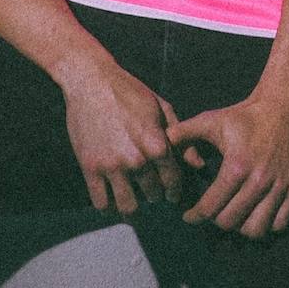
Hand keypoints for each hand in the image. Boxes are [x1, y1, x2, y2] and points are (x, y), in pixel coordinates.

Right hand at [62, 64, 185, 215]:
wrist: (91, 80)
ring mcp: (111, 165)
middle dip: (155, 195)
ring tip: (133, 200)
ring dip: (134, 206)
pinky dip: (109, 207)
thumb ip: (181, 138)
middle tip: (151, 192)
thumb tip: (198, 165)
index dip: (174, 191)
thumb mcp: (161, 107)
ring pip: (128, 206)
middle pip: (152, 194)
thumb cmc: (129, 91)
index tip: (171, 194)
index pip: (172, 180)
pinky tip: (113, 199)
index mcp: (156, 143)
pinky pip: (101, 203)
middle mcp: (136, 159)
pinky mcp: (90, 167)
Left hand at [167, 99, 288, 238]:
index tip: (188, 217)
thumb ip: (184, 132)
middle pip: (231, 222)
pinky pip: (280, 223)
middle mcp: (259, 180)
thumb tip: (161, 142)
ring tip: (232, 217)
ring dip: (240, 228)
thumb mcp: (212, 120)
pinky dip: (266, 226)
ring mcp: (279, 186)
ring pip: (256, 229)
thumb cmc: (244, 116)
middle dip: (215, 222)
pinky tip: (255, 216)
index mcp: (236, 166)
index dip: (195, 216)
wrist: (283, 108)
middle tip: (210, 213)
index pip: (211, 206)